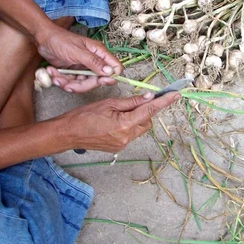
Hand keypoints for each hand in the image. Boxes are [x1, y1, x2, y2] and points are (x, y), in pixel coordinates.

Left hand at [36, 24, 122, 92]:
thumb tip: (111, 72)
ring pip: (82, 84)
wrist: (43, 38)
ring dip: (68, 83)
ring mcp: (83, 68)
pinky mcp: (73, 72)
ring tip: (56, 78)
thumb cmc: (60, 40)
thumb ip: (94, 62)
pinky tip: (53, 73)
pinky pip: (72, 82)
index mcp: (99, 53)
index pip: (114, 67)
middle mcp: (94, 61)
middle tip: (68, 85)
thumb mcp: (77, 51)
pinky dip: (62, 81)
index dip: (110, 77)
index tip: (100, 81)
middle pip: (96, 80)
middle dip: (81, 85)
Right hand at [61, 92, 179, 152]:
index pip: (149, 111)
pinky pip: (130, 134)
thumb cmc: (84, 116)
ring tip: (118, 112)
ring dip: (136, 118)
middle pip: (146, 121)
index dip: (163, 102)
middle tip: (134, 101)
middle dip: (144, 110)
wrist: (68, 134)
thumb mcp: (109, 103)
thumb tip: (148, 97)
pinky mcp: (118, 147)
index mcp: (125, 125)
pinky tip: (114, 121)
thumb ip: (131, 101)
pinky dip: (128, 125)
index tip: (175, 95)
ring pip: (139, 128)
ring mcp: (123, 144)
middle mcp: (127, 137)